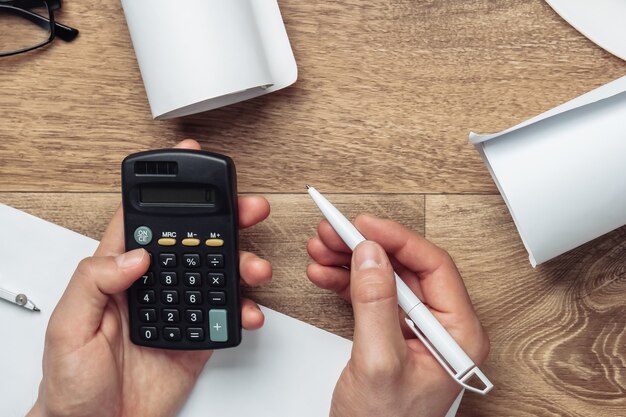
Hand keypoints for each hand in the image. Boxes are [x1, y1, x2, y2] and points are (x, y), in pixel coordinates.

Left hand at [28, 140, 271, 416]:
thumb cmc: (72, 384)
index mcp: (117, 274)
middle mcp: (152, 284)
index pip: (144, 218)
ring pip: (217, 272)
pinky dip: (243, 309)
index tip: (190, 160)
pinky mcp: (198, 334)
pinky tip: (248, 309)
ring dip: (242, 263)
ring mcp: (179, 307)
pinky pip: (227, 314)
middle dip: (223, 217)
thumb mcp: (68, 327)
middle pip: (193, 239)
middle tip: (245, 207)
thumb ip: (96, 282)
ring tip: (254, 266)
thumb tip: (135, 253)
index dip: (166, 187)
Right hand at [307, 214, 488, 416]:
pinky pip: (371, 297)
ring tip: (322, 250)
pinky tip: (325, 274)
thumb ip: (375, 304)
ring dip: (351, 261)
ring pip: (385, 279)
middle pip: (406, 268)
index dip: (396, 239)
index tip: (363, 224)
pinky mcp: (392, 336)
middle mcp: (442, 328)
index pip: (433, 266)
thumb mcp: (379, 362)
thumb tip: (371, 255)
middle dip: (365, 247)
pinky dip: (346, 283)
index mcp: (458, 334)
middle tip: (333, 233)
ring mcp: (416, 332)